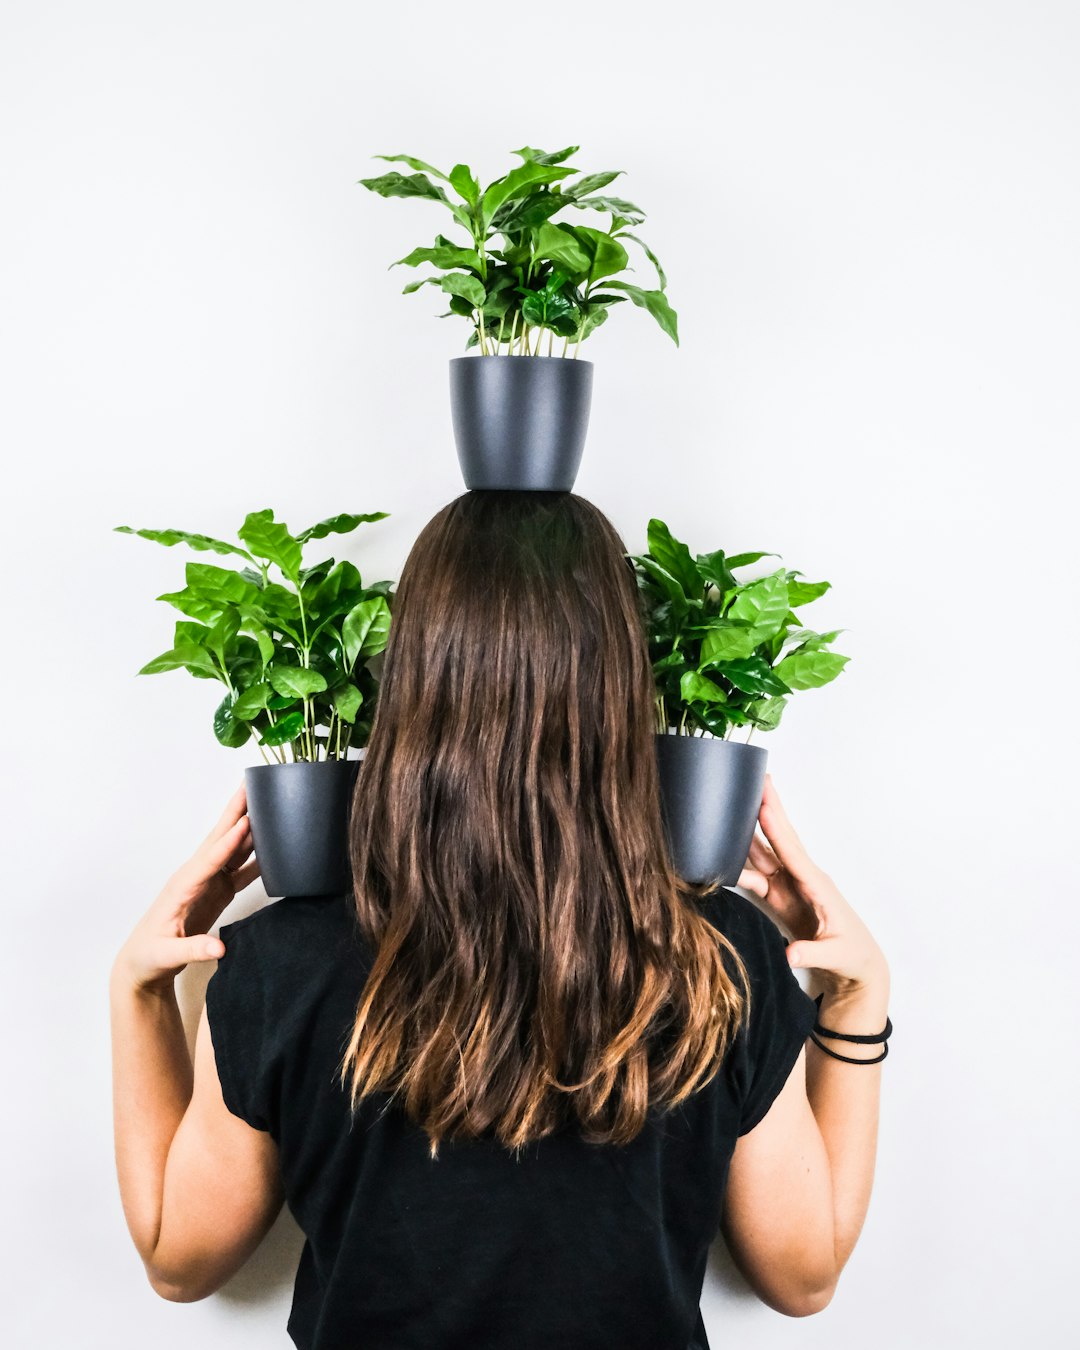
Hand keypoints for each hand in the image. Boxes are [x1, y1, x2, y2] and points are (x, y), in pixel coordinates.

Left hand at [111, 783, 259, 994]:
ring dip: (251, 825)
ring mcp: (210, 882)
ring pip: (234, 848)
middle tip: (254, 785)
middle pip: (222, 838)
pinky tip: (275, 845)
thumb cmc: (150, 956)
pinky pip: (243, 868)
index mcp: (183, 886)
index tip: (245, 822)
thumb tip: (219, 948)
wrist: (144, 964)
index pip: (209, 860)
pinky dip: (259, 854)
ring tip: (269, 803)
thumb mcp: (167, 956)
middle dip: (238, 811)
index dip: (229, 842)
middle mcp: (197, 877)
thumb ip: (193, 949)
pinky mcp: (219, 891)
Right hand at [737, 774, 887, 997]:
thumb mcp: (835, 957)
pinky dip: (739, 859)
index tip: (765, 803)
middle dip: (768, 808)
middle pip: (779, 838)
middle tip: (757, 777)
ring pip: (765, 850)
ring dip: (751, 826)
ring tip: (737, 799)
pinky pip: (755, 873)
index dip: (776, 828)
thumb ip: (811, 954)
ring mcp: (788, 885)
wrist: (855, 963)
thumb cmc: (851, 955)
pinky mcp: (779, 895)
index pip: (792, 851)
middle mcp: (801, 878)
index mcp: (816, 885)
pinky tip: (726, 843)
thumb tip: (790, 955)